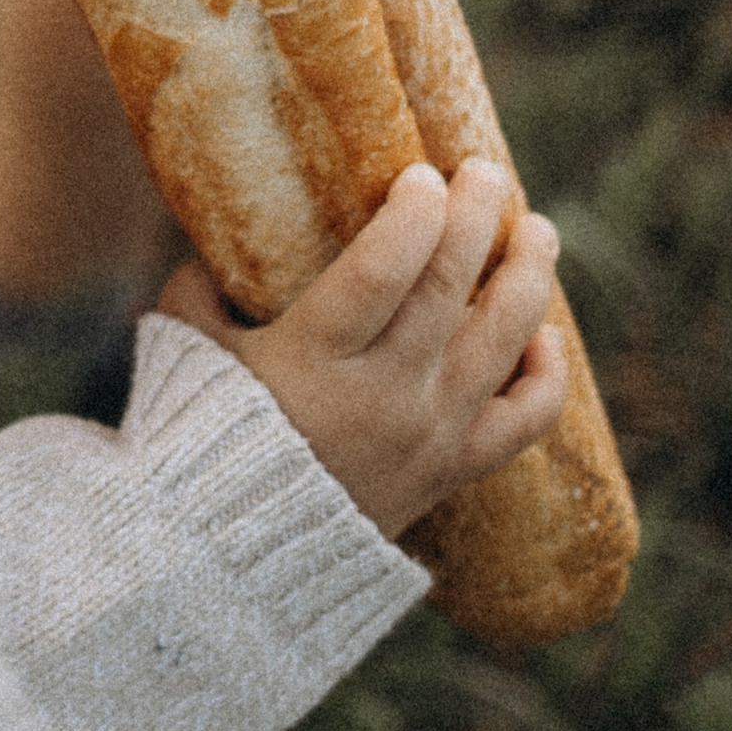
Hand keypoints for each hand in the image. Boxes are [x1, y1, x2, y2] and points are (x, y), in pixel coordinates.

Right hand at [159, 160, 566, 539]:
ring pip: (503, 342)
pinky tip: (544, 336)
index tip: (422, 173)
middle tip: (487, 174)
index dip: (414, 213)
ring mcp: (426, 435)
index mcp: (313, 359)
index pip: (386, 268)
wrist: (227, 557)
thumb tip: (217, 241)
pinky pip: (522, 421)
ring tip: (536, 230)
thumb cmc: (199, 439)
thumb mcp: (187, 352)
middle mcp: (382, 395)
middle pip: (450, 289)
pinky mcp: (450, 471)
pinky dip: (544, 376)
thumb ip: (199, 289)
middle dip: (476, 218)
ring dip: (527, 276)